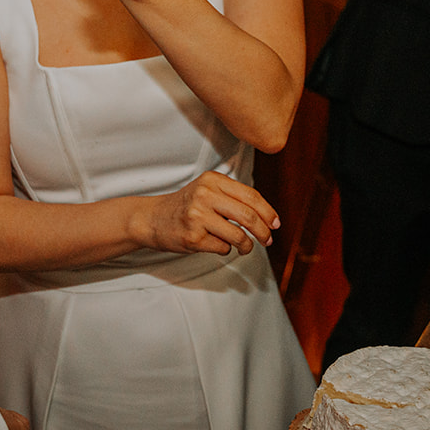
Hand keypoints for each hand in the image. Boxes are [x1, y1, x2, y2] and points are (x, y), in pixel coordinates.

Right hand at [141, 171, 279, 255]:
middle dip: (263, 232)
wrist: (153, 219)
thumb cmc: (187, 206)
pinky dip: (225, 249)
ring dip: (247, 246)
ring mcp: (197, 216)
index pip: (251, 196)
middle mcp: (205, 195)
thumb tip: (268, 218)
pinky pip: (223, 248)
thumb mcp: (208, 191)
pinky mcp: (193, 237)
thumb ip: (234, 198)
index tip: (276, 224)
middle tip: (268, 240)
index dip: (268, 212)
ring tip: (245, 248)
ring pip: (238, 236)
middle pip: (248, 216)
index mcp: (213, 180)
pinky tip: (217, 244)